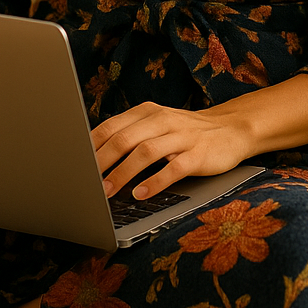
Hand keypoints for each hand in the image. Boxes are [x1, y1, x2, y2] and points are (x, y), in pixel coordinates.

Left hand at [91, 102, 253, 200]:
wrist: (232, 129)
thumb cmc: (186, 132)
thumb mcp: (157, 126)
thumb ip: (131, 135)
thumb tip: (94, 157)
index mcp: (148, 112)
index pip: (111, 126)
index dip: (91, 146)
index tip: (75, 165)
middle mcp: (163, 120)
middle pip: (124, 138)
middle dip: (102, 162)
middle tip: (86, 181)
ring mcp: (182, 136)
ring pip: (146, 152)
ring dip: (123, 173)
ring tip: (108, 191)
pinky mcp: (198, 154)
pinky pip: (174, 168)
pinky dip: (156, 182)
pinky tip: (142, 194)